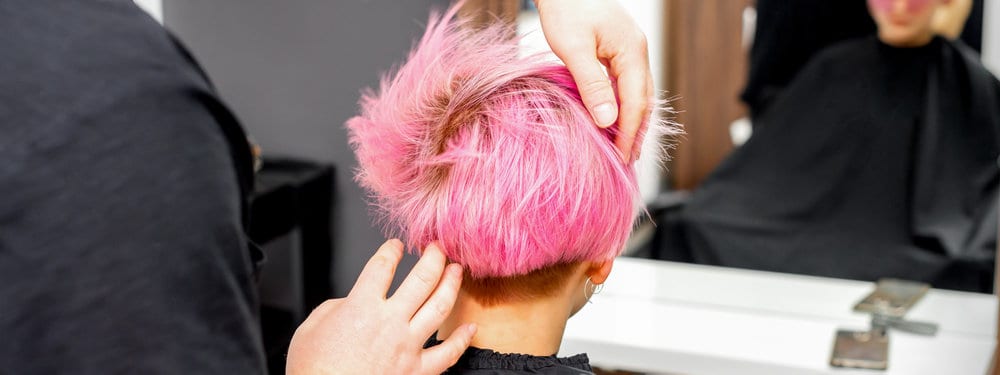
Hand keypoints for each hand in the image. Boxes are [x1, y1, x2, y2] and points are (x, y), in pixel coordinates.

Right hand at [286, 239, 475, 374]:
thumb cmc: (313, 369)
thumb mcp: (311, 327)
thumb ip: (337, 307)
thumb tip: (351, 302)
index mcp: (360, 306)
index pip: (382, 265)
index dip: (391, 249)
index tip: (396, 245)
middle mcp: (389, 322)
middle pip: (422, 278)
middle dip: (433, 257)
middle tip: (438, 248)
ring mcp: (407, 346)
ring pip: (440, 306)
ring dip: (451, 284)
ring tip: (456, 270)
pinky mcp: (416, 371)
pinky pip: (448, 353)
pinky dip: (462, 339)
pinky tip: (470, 327)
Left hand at [535, 0, 652, 162]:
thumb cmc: (566, 9)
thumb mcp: (574, 49)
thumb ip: (592, 85)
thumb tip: (607, 121)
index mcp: (632, 51)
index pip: (636, 102)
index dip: (630, 133)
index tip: (622, 158)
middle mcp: (638, 51)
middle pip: (644, 100)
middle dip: (637, 132)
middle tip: (627, 161)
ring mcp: (631, 49)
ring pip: (637, 92)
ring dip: (632, 121)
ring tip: (624, 147)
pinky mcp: (619, 49)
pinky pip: (627, 83)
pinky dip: (623, 105)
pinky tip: (613, 119)